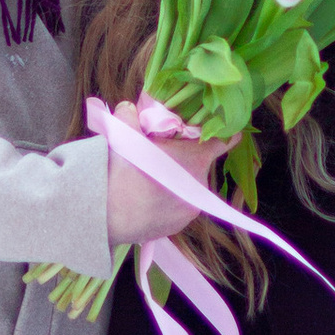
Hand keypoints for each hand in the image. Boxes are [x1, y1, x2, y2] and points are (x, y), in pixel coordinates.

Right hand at [105, 121, 225, 252]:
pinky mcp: (179, 226)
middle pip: (198, 164)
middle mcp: (200, 185)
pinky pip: (178, 207)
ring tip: (149, 181)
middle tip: (160, 157)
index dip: (223, 135)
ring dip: (176, 181)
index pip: (222, 142)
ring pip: (188, 187)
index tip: (227, 132)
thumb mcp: (125, 134)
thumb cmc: (122, 170)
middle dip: (184, 159)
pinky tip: (148, 199)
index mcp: (195, 159)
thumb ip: (130, 114)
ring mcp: (191, 209)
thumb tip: (130, 107)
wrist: (106, 214)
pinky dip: (168, 202)